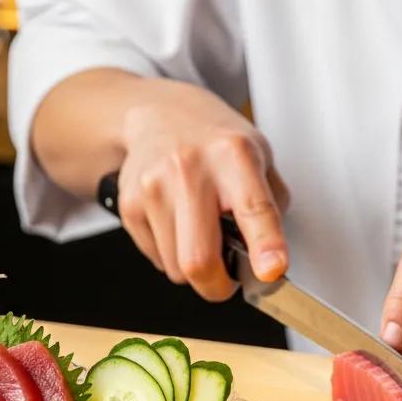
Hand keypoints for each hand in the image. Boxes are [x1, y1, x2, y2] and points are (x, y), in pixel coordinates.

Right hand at [116, 81, 289, 300]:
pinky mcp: (130, 204)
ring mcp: (154, 186)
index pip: (253, 208)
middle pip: (199, 259)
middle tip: (227, 278)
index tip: (270, 270)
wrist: (159, 114)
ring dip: (193, 265)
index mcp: (234, 154)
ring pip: (176, 268)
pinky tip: (177, 222)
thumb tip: (271, 259)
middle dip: (217, 286)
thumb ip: (271, 206)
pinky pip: (156, 259)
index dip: (265, 246)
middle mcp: (190, 168)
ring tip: (200, 231)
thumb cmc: (215, 141)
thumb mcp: (260, 157)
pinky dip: (171, 253)